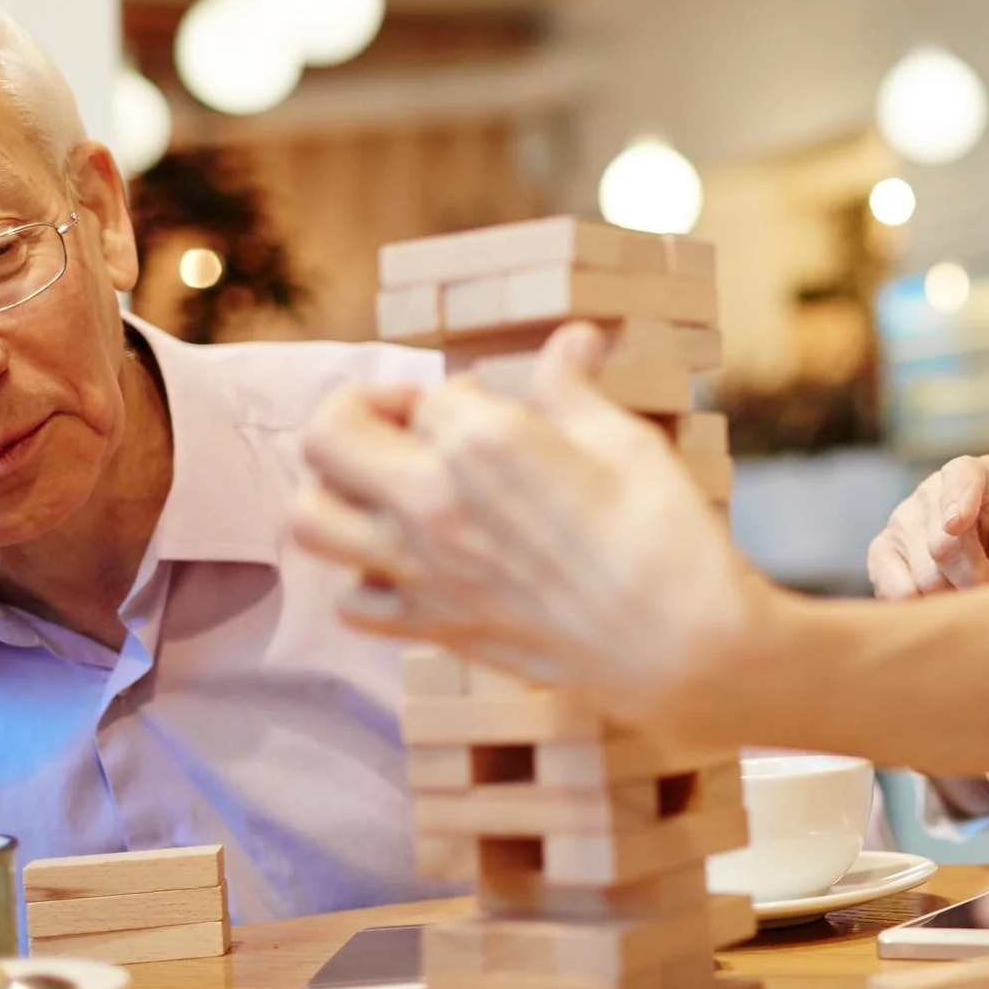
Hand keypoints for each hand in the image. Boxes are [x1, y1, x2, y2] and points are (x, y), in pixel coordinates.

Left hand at [289, 323, 768, 735]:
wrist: (679, 647)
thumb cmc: (665, 538)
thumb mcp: (627, 441)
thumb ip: (574, 388)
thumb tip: (572, 341)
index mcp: (482, 443)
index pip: (433, 393)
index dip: (466, 394)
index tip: (499, 406)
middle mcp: (431, 504)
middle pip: (329, 436)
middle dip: (361, 413)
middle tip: (410, 423)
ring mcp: (422, 571)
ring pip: (309, 519)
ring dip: (336, 492)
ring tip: (387, 487)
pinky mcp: (433, 627)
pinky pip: (351, 599)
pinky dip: (364, 576)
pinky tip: (411, 561)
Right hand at [865, 455, 988, 599]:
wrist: (985, 558)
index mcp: (978, 474)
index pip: (962, 476)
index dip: (960, 498)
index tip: (957, 525)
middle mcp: (931, 490)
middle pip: (944, 546)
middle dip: (979, 584)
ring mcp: (901, 520)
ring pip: (923, 575)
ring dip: (956, 602)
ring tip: (980, 607)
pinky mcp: (881, 552)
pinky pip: (895, 590)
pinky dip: (924, 610)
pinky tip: (946, 612)